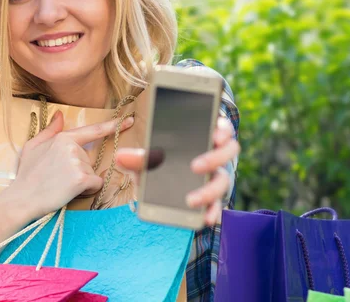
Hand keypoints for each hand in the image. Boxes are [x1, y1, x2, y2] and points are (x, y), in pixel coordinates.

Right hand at [7, 111, 134, 218]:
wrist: (22, 199)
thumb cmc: (26, 175)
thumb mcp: (33, 147)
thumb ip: (50, 130)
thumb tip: (60, 115)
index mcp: (63, 138)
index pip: (93, 130)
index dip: (113, 125)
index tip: (129, 120)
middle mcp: (73, 148)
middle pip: (90, 160)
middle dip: (80, 170)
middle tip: (59, 178)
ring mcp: (78, 163)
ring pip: (93, 173)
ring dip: (82, 182)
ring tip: (61, 185)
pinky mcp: (82, 179)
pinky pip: (96, 184)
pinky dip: (87, 190)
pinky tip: (70, 192)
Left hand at [116, 116, 239, 226]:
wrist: (159, 189)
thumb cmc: (158, 164)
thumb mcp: (147, 160)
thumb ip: (137, 158)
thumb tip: (121, 157)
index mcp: (203, 139)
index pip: (221, 129)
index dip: (223, 129)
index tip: (215, 134)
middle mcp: (215, 157)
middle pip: (228, 153)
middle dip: (214, 158)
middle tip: (195, 166)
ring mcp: (216, 178)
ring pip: (224, 182)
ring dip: (209, 191)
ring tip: (191, 200)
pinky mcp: (213, 199)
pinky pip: (218, 206)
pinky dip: (213, 212)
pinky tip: (205, 219)